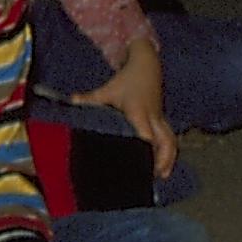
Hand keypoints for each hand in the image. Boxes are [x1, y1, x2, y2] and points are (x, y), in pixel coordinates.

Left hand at [76, 38, 181, 181]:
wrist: (147, 64)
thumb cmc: (127, 78)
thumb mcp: (107, 89)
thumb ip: (89, 99)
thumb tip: (71, 102)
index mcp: (138, 112)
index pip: (145, 135)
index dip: (145, 151)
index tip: (139, 166)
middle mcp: (152, 117)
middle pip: (164, 141)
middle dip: (162, 160)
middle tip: (154, 176)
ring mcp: (159, 118)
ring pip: (170, 140)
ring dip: (168, 158)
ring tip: (162, 175)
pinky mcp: (162, 118)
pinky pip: (169, 136)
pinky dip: (169, 151)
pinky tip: (164, 165)